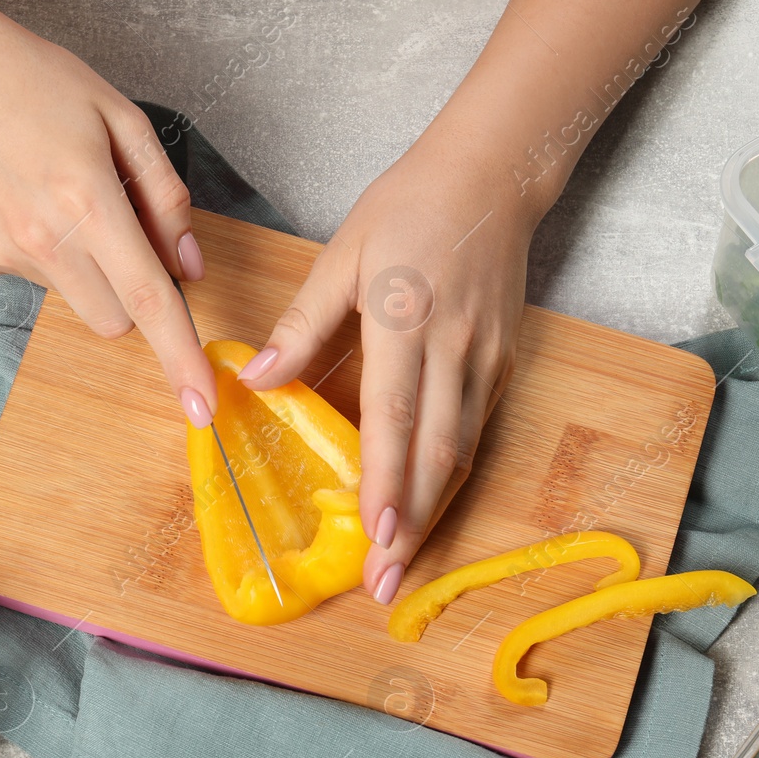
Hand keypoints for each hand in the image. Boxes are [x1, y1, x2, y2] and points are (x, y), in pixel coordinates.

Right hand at [0, 0, 216, 424]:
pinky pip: (33, 280)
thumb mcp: (122, 117)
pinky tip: (21, 199)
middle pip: (115, 319)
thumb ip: (165, 196)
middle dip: (130, 294)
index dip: (181, 357)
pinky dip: (42, 253)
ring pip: (74, 299)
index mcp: (89, 200)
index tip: (202, 407)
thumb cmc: (35, 80)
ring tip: (57, 197)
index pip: (149, 300)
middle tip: (118, 227)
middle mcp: (43, 238)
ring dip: (84, 268)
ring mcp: (3, 254)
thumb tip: (189, 266)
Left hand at [238, 133, 535, 602]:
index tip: (373, 534)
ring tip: (404, 563)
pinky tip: (429, 510)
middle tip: (386, 581)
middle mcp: (453, 346)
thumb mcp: (341, 256)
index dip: (386, 481)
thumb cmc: (406, 209)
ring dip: (434, 513)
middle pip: (435, 452)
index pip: (395, 415)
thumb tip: (255, 380)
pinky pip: (476, 431)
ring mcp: (486, 358)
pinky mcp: (503, 362)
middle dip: (411, 523)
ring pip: (461, 451)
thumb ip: (301, 325)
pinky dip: (452, 476)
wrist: (491, 176)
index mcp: (404, 317)